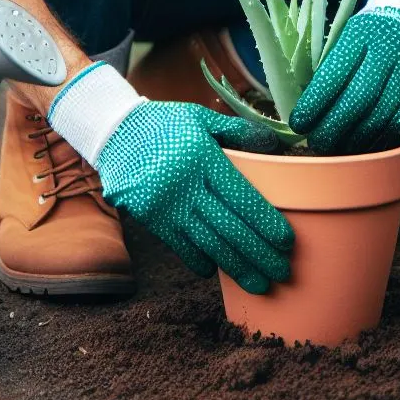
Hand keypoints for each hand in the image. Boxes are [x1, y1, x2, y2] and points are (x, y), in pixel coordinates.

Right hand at [45, 62, 293, 293]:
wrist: (113, 131)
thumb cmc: (165, 122)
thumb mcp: (201, 116)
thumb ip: (237, 130)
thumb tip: (273, 143)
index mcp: (202, 156)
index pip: (241, 196)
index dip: (266, 223)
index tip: (286, 242)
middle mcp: (185, 184)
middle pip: (229, 227)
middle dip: (258, 254)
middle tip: (282, 273)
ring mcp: (165, 205)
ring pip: (208, 243)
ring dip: (236, 266)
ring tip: (259, 283)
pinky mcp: (149, 218)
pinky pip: (179, 247)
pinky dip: (200, 261)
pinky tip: (218, 271)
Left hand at [288, 0, 399, 153]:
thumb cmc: (366, 35)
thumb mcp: (345, 37)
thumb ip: (328, 68)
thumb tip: (304, 112)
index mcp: (360, 31)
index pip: (334, 74)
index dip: (314, 103)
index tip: (298, 123)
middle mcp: (390, 46)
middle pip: (359, 98)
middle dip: (333, 127)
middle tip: (317, 144)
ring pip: (382, 114)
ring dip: (357, 138)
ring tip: (339, 149)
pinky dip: (383, 136)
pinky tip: (367, 143)